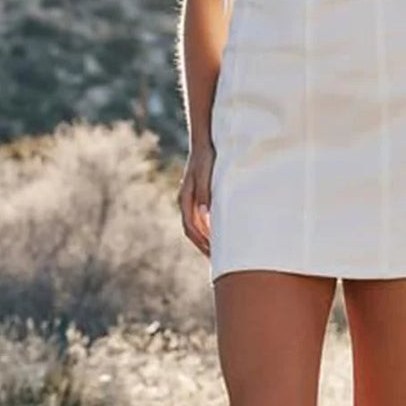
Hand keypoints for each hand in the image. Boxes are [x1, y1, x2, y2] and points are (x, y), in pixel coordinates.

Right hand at [179, 142, 213, 256]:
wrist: (204, 143)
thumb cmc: (205, 158)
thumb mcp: (205, 175)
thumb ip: (205, 195)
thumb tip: (205, 217)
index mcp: (186, 199)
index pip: (190, 228)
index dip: (201, 242)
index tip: (213, 254)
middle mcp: (186, 202)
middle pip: (192, 231)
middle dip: (203, 246)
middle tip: (218, 261)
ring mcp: (191, 200)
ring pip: (196, 226)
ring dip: (206, 240)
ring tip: (219, 253)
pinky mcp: (198, 197)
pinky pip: (201, 219)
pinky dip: (209, 230)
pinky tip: (220, 234)